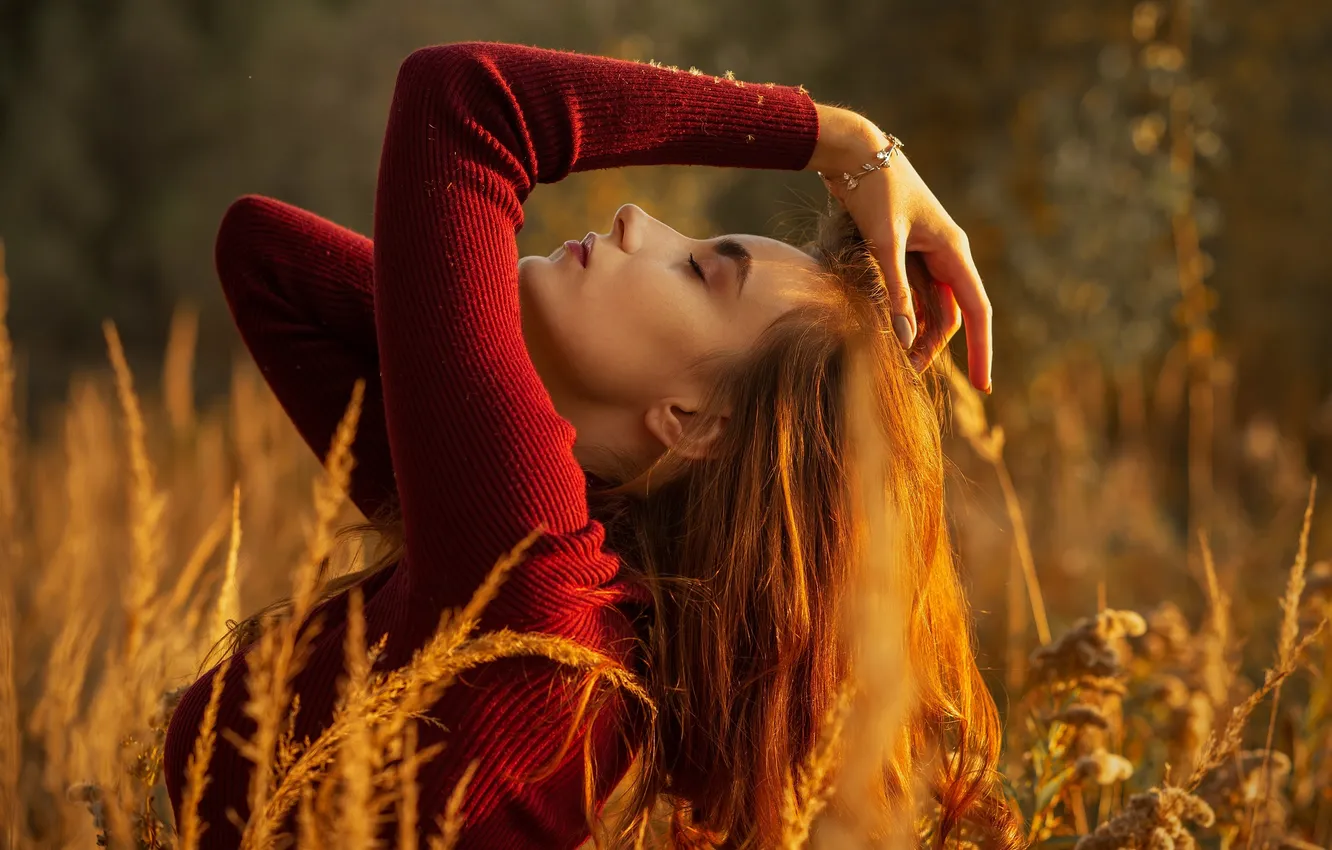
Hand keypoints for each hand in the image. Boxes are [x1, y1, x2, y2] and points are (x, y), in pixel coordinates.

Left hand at [808, 105, 991, 392]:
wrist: (854, 151)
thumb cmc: (873, 191)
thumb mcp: (884, 242)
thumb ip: (895, 290)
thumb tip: (906, 339)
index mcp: (953, 250)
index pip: (977, 311)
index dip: (982, 350)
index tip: (984, 386)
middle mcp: (946, 253)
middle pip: (951, 314)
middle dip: (935, 348)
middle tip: (907, 377)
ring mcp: (925, 252)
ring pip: (930, 305)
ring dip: (917, 333)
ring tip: (894, 362)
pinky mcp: (904, 250)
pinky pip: (912, 292)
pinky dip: (903, 313)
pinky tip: (886, 333)